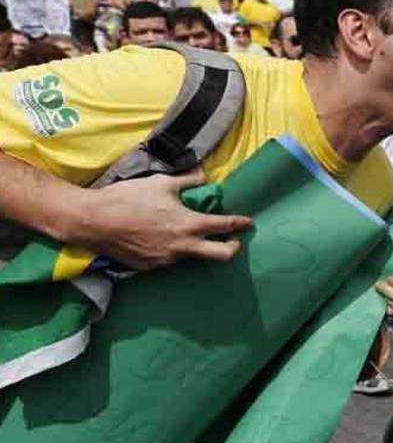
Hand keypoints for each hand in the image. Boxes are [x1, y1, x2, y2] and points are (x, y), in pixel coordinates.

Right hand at [67, 168, 252, 270]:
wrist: (93, 221)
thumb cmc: (128, 198)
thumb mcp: (161, 183)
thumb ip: (187, 180)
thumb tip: (204, 174)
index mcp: (189, 224)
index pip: (224, 226)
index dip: (240, 223)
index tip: (249, 222)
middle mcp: (183, 246)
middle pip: (222, 255)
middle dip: (233, 249)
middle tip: (234, 241)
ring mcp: (167, 260)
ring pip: (192, 257)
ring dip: (196, 247)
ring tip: (188, 234)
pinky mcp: (151, 267)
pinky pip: (169, 260)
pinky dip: (172, 250)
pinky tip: (161, 240)